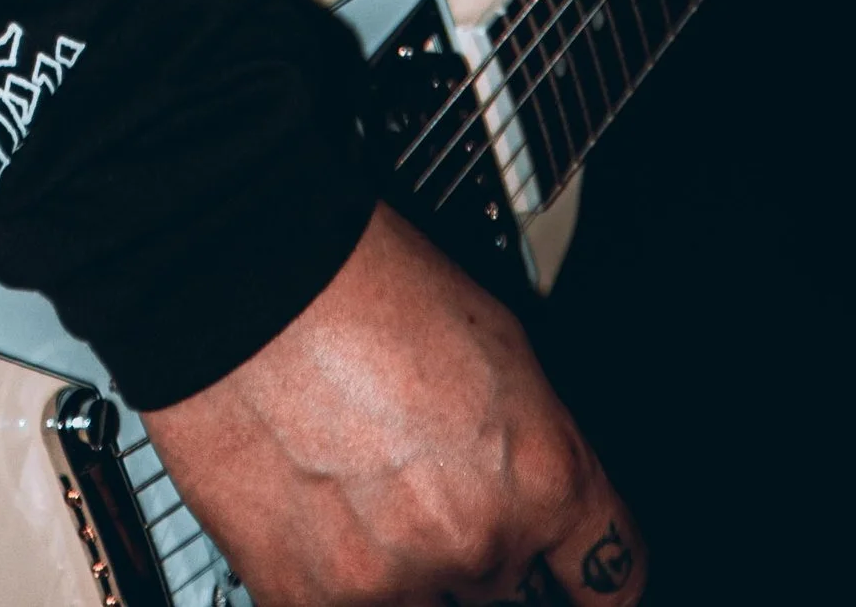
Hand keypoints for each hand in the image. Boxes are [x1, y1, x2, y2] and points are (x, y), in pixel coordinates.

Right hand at [143, 200, 644, 603]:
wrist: (244, 281)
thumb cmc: (363, 285)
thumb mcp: (500, 348)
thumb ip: (530, 449)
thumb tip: (536, 502)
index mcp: (540, 477)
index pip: (611, 576)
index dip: (598, 582)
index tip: (586, 588)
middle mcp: (476, 543)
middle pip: (507, 587)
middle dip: (483, 546)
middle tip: (433, 484)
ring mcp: (389, 585)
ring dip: (411, 567)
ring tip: (368, 485)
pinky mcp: (305, 602)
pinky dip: (345, 578)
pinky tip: (324, 512)